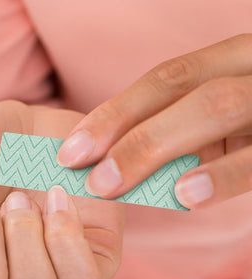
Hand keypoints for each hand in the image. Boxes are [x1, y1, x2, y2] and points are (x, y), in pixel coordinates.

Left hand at [57, 34, 251, 209]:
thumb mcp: (217, 119)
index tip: (70, 151)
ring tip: (116, 186)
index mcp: (231, 60)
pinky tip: (187, 195)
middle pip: (183, 91)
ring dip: (157, 148)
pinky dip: (224, 174)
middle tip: (90, 178)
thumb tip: (115, 161)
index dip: (111, 114)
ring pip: (219, 108)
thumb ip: (177, 130)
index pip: (162, 81)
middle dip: (128, 134)